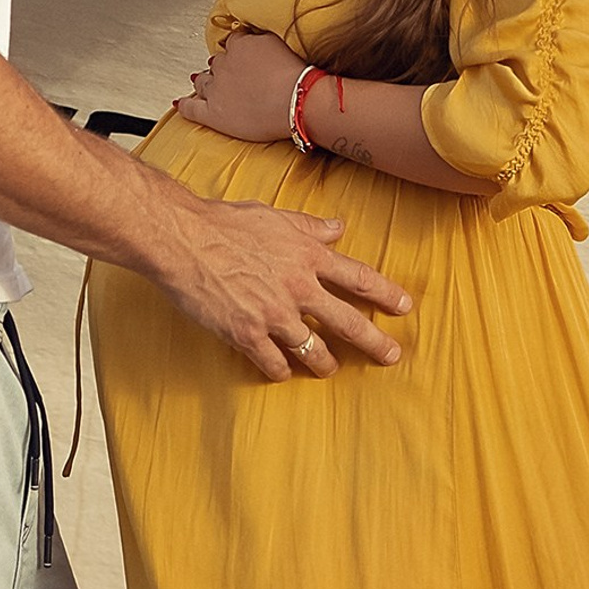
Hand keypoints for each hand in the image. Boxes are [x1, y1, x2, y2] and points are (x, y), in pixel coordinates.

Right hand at [159, 193, 409, 381]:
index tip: (404, 306)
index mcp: (307, 256)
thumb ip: (309, 226)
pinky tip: (282, 371)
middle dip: (375, 343)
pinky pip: (274, 364)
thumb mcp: (274, 216)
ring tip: (330, 369)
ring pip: (314, 352)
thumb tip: (338, 227)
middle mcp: (298, 287)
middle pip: (349, 322)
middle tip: (391, 357)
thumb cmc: (224, 222)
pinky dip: (281, 371)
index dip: (386, 294)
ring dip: (326, 364)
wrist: (183, 239)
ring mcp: (274, 314)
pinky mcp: (247, 334)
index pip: (359, 278)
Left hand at [174, 31, 308, 144]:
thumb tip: (253, 35)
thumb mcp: (278, 42)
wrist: (295, 100)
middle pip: (216, 63)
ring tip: (201, 81)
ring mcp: (216, 89)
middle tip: (228, 72)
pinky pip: (192, 108)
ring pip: (203, 82)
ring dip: (202, 81)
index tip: (240, 53)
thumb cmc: (294, 74)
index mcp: (239, 46)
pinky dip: (184, 105)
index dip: (236, 49)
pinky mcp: (214, 113)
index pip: (232, 43)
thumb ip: (261, 38)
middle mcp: (224, 65)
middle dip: (220, 67)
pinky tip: (179, 103)